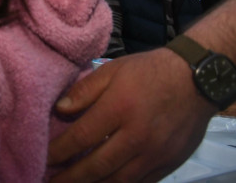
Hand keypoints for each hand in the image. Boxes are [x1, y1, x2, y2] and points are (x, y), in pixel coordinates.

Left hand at [48, 49, 215, 181]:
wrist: (197, 80)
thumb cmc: (149, 71)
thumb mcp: (112, 70)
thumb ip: (84, 91)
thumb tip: (59, 110)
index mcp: (119, 108)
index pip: (81, 137)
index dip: (59, 151)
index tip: (44, 158)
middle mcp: (137, 136)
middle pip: (97, 166)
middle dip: (70, 177)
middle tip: (51, 181)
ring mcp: (155, 153)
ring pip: (119, 180)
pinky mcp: (169, 163)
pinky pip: (141, 182)